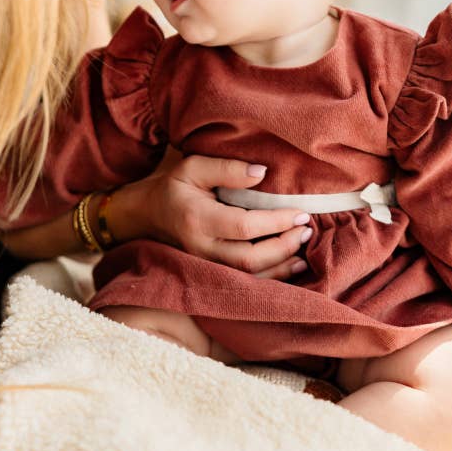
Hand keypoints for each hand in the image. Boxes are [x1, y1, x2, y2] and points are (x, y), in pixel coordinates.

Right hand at [110, 153, 310, 278]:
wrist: (146, 215)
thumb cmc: (174, 187)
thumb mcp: (193, 167)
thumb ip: (227, 168)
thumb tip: (262, 173)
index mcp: (198, 219)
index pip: (244, 226)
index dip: (276, 222)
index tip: (300, 212)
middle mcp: (201, 248)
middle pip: (250, 259)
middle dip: (283, 246)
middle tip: (305, 229)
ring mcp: (204, 265)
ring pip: (249, 277)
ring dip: (281, 266)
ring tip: (303, 250)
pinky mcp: (210, 274)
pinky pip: (244, 283)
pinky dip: (271, 278)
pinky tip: (289, 266)